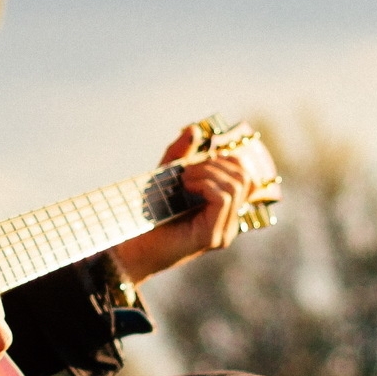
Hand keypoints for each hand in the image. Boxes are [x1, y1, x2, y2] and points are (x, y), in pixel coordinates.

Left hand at [106, 125, 257, 286]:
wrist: (129, 248)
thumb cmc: (146, 215)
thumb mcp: (166, 177)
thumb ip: (181, 154)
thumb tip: (195, 127)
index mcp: (224, 211)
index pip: (247, 178)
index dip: (227, 160)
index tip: (197, 162)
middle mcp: (229, 223)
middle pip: (246, 178)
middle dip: (216, 164)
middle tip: (187, 170)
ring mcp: (223, 232)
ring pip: (236, 186)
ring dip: (208, 172)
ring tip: (183, 178)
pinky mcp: (211, 237)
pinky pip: (223, 198)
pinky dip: (205, 183)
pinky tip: (185, 187)